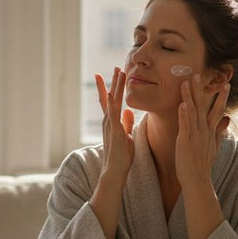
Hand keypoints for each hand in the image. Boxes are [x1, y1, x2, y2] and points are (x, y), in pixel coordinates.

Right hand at [96, 67, 134, 183]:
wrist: (115, 171)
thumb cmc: (121, 156)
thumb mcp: (126, 136)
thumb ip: (126, 123)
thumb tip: (128, 111)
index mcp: (112, 122)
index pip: (111, 101)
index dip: (112, 88)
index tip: (115, 75)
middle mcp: (108, 121)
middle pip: (110, 97)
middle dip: (113, 82)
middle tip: (116, 67)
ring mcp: (110, 125)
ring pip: (112, 101)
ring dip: (114, 86)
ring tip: (118, 73)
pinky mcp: (113, 131)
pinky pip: (112, 114)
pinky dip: (111, 103)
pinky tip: (112, 94)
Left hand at [175, 74, 230, 191]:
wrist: (198, 180)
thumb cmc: (203, 165)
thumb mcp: (214, 147)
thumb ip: (220, 132)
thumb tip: (228, 120)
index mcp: (210, 131)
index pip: (217, 110)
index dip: (221, 96)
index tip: (225, 83)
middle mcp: (204, 131)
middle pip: (204, 106)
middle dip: (202, 90)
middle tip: (198, 74)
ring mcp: (196, 135)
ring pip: (193, 112)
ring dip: (190, 96)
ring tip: (187, 82)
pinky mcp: (186, 141)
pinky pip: (186, 125)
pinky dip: (184, 114)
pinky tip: (182, 104)